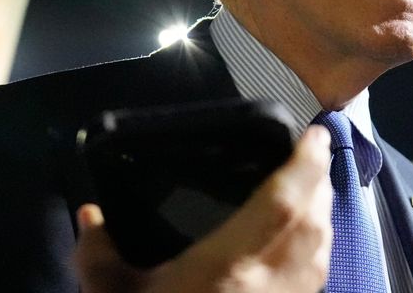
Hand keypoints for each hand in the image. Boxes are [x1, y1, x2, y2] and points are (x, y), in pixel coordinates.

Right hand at [74, 125, 332, 292]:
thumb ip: (97, 253)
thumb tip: (89, 215)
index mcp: (231, 266)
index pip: (283, 205)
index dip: (304, 167)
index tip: (314, 135)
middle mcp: (270, 285)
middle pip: (311, 225)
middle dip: (319, 184)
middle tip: (313, 153)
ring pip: (319, 255)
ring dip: (322, 216)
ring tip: (313, 191)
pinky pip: (312, 282)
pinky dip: (316, 253)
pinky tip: (301, 252)